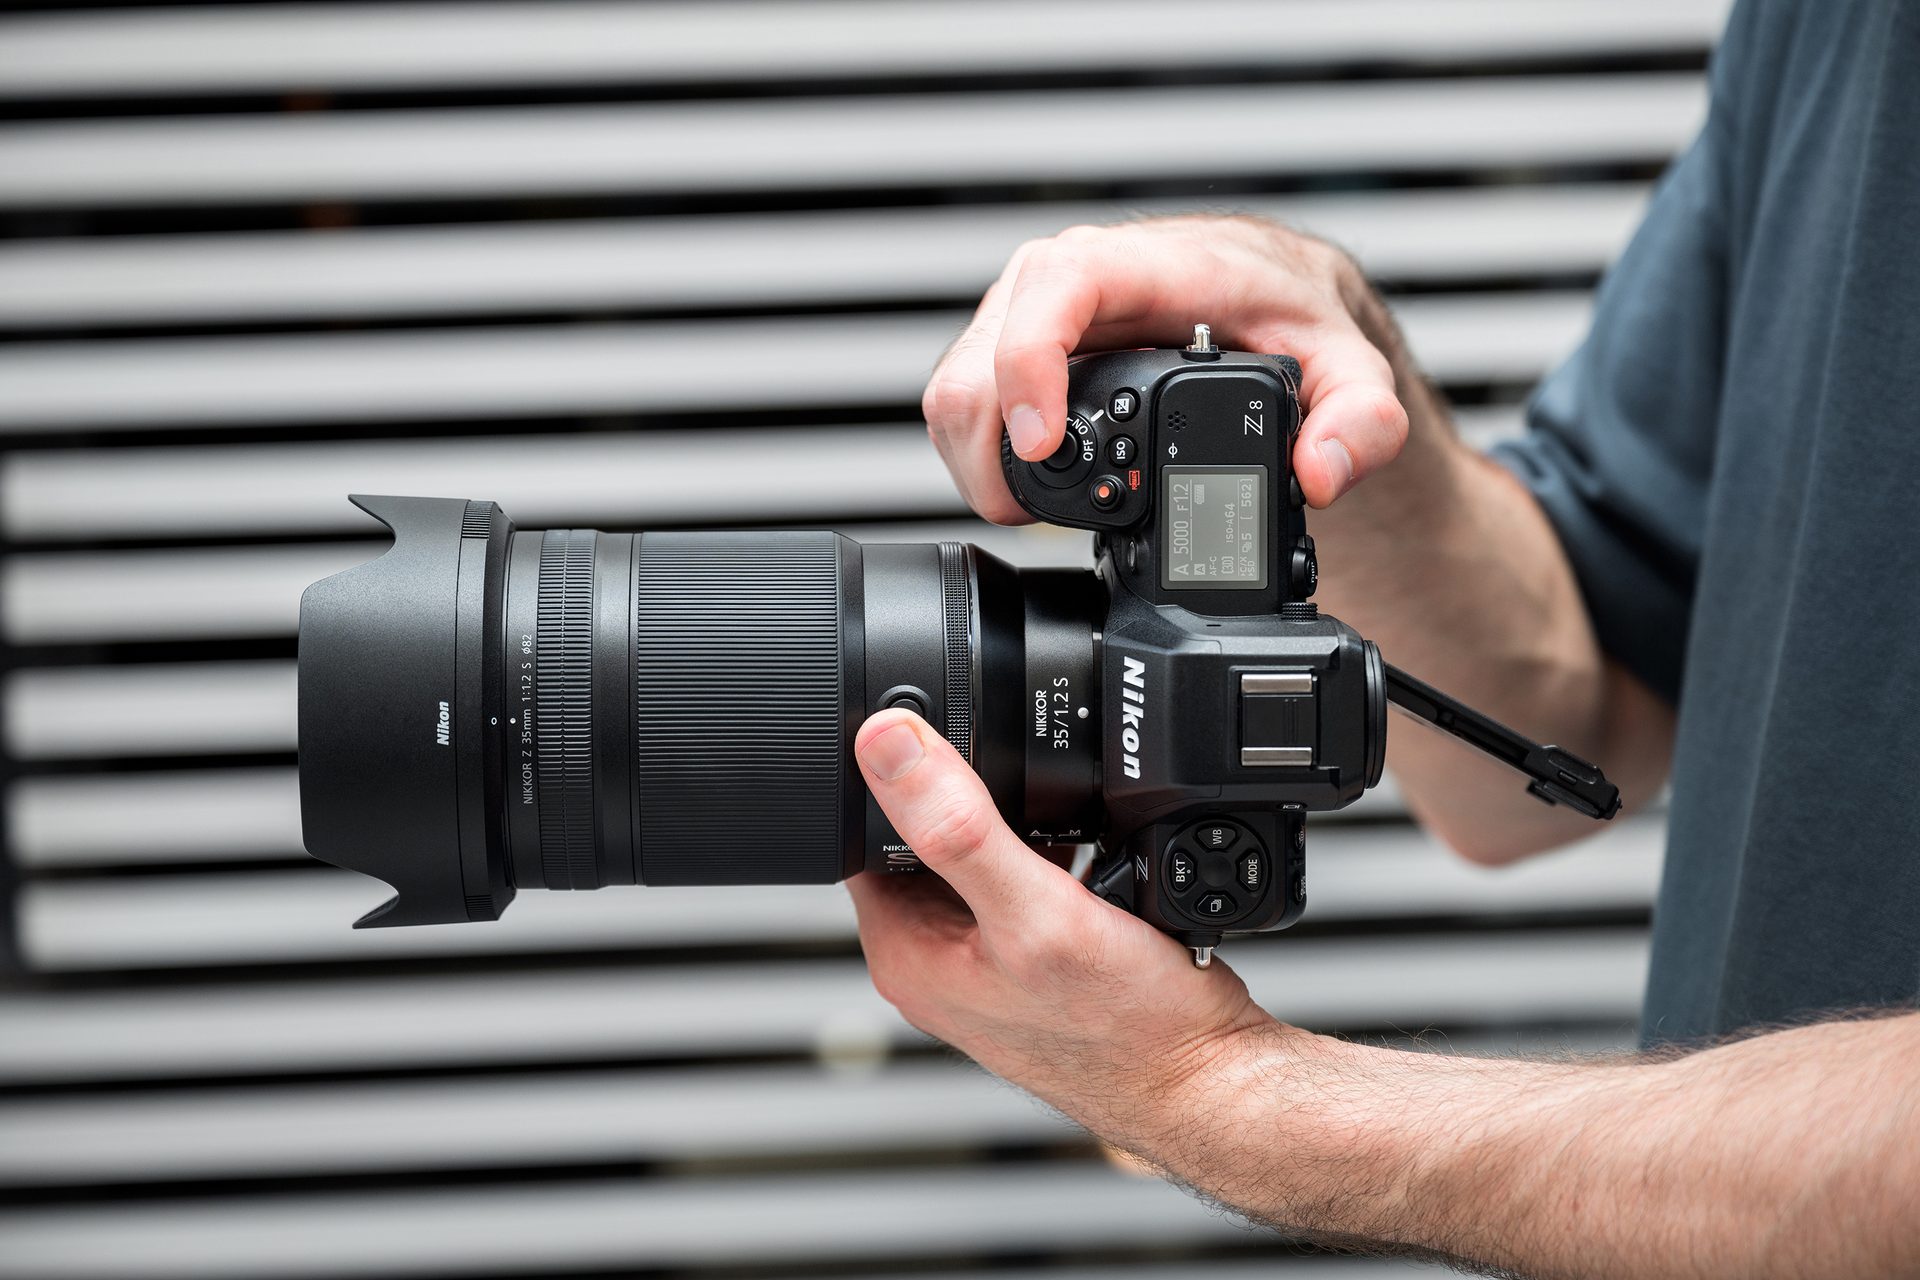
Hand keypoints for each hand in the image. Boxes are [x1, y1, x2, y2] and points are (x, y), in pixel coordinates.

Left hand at [846, 707, 1284, 1152]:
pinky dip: (1054, 858)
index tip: (937, 737)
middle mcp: (937, 962)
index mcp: (905, 953)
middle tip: (1019, 783)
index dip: (894, 777)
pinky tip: (1092, 861)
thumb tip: (884, 742)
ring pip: (981, 858)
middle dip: (966, 801)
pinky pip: (1027, 883)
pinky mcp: (1035, 961)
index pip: (863, 834)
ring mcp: (987, 965)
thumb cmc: (1124, 1029)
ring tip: (1067, 835)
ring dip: (1017, 830)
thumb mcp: (1034, 910)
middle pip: (923, 840)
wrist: (1207, 1079)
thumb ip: (958, 826)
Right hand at [923, 215, 1409, 523]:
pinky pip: (960, 405)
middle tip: (1040, 515)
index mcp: (1137, 268)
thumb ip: (1358, 417)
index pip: (1054, 291)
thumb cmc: (1283, 311)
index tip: (1041, 443)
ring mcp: (1025, 315)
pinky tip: (1025, 486)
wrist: (1260, 292)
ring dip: (976, 465)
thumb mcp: (1344, 360)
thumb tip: (1320, 473)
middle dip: (993, 456)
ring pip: (954, 393)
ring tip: (1032, 509)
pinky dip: (977, 457)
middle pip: (978, 364)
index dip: (1028, 366)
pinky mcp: (1007, 348)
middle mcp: (1063, 283)